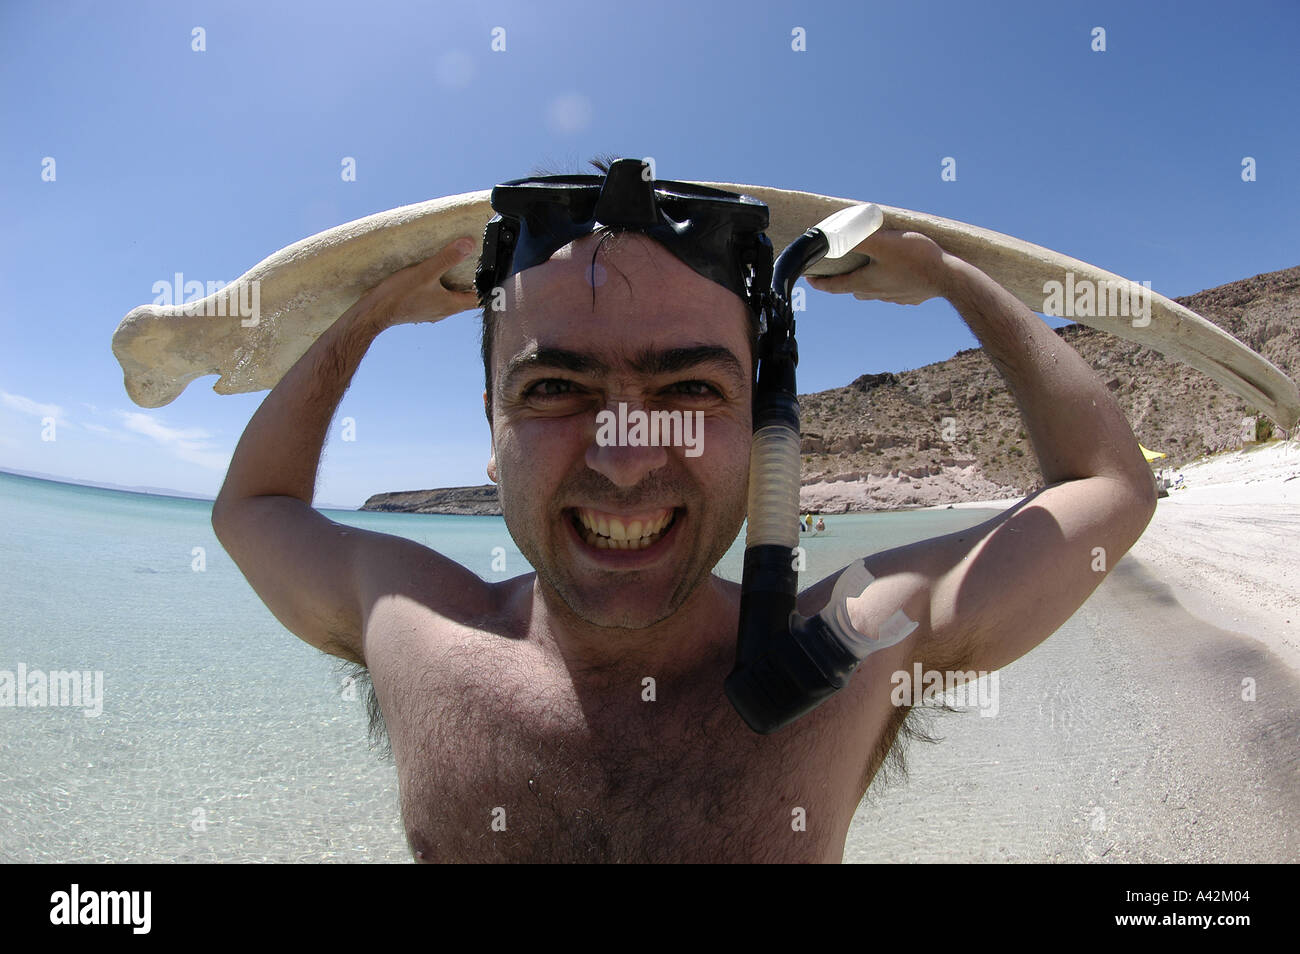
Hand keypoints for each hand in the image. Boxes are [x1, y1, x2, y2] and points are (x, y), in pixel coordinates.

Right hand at [359, 237, 480, 327]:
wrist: (374, 312)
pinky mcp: (419, 310)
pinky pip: (434, 300)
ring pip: (449, 300)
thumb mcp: (425, 272)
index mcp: (450, 304)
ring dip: (453, 287)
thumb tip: (469, 245)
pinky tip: (430, 281)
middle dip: (471, 285)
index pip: (479, 300)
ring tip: (452, 271)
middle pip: (465, 299)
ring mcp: (430, 312)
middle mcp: (443, 311)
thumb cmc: (399, 295)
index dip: (488, 289)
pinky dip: (438, 290)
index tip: (493, 277)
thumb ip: (447, 258)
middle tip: (474, 269)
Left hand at [805, 230, 949, 305]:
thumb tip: (834, 235)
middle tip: (838, 269)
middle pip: (853, 288)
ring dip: (866, 281)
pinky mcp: (910, 296)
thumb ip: (858, 237)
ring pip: (872, 290)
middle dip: (843, 280)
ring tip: (867, 267)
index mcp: (865, 282)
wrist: (949, 279)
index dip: (819, 282)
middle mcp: (876, 293)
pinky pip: (893, 290)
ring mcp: (894, 297)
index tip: (809, 279)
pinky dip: (888, 282)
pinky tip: (897, 273)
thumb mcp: (883, 242)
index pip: (834, 286)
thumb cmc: (916, 259)